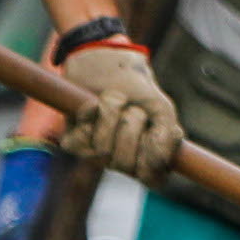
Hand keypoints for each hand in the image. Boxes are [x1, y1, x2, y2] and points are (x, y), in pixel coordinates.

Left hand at [45, 38, 186, 183]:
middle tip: (133, 109)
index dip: (153, 158)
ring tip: (115, 100)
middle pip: (125, 164)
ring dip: (112, 114)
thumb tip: (159, 161)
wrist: (106, 61)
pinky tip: (94, 102)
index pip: (152, 178)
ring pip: (104, 149)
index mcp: (144, 158)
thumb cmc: (137, 89)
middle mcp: (120, 160)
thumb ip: (167, 137)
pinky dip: (92, 111)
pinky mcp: (72, 141)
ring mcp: (95, 153)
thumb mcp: (161, 109)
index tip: (153, 132)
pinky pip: (82, 137)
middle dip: (132, 126)